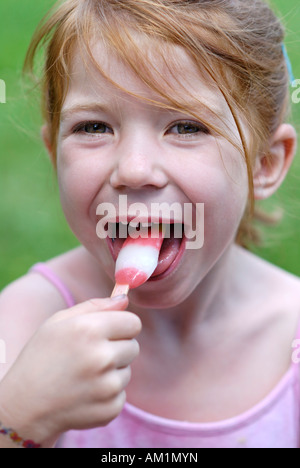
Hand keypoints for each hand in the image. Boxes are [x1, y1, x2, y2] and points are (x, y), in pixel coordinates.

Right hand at [0, 295, 140, 445]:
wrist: (24, 406)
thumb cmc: (41, 357)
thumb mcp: (59, 322)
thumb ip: (95, 306)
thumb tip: (124, 299)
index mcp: (89, 330)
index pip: (133, 322)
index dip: (122, 326)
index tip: (111, 332)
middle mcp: (101, 357)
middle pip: (133, 346)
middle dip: (117, 349)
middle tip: (91, 356)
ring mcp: (107, 386)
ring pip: (127, 371)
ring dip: (112, 372)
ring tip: (84, 376)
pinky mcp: (110, 409)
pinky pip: (122, 394)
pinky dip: (107, 395)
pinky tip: (85, 394)